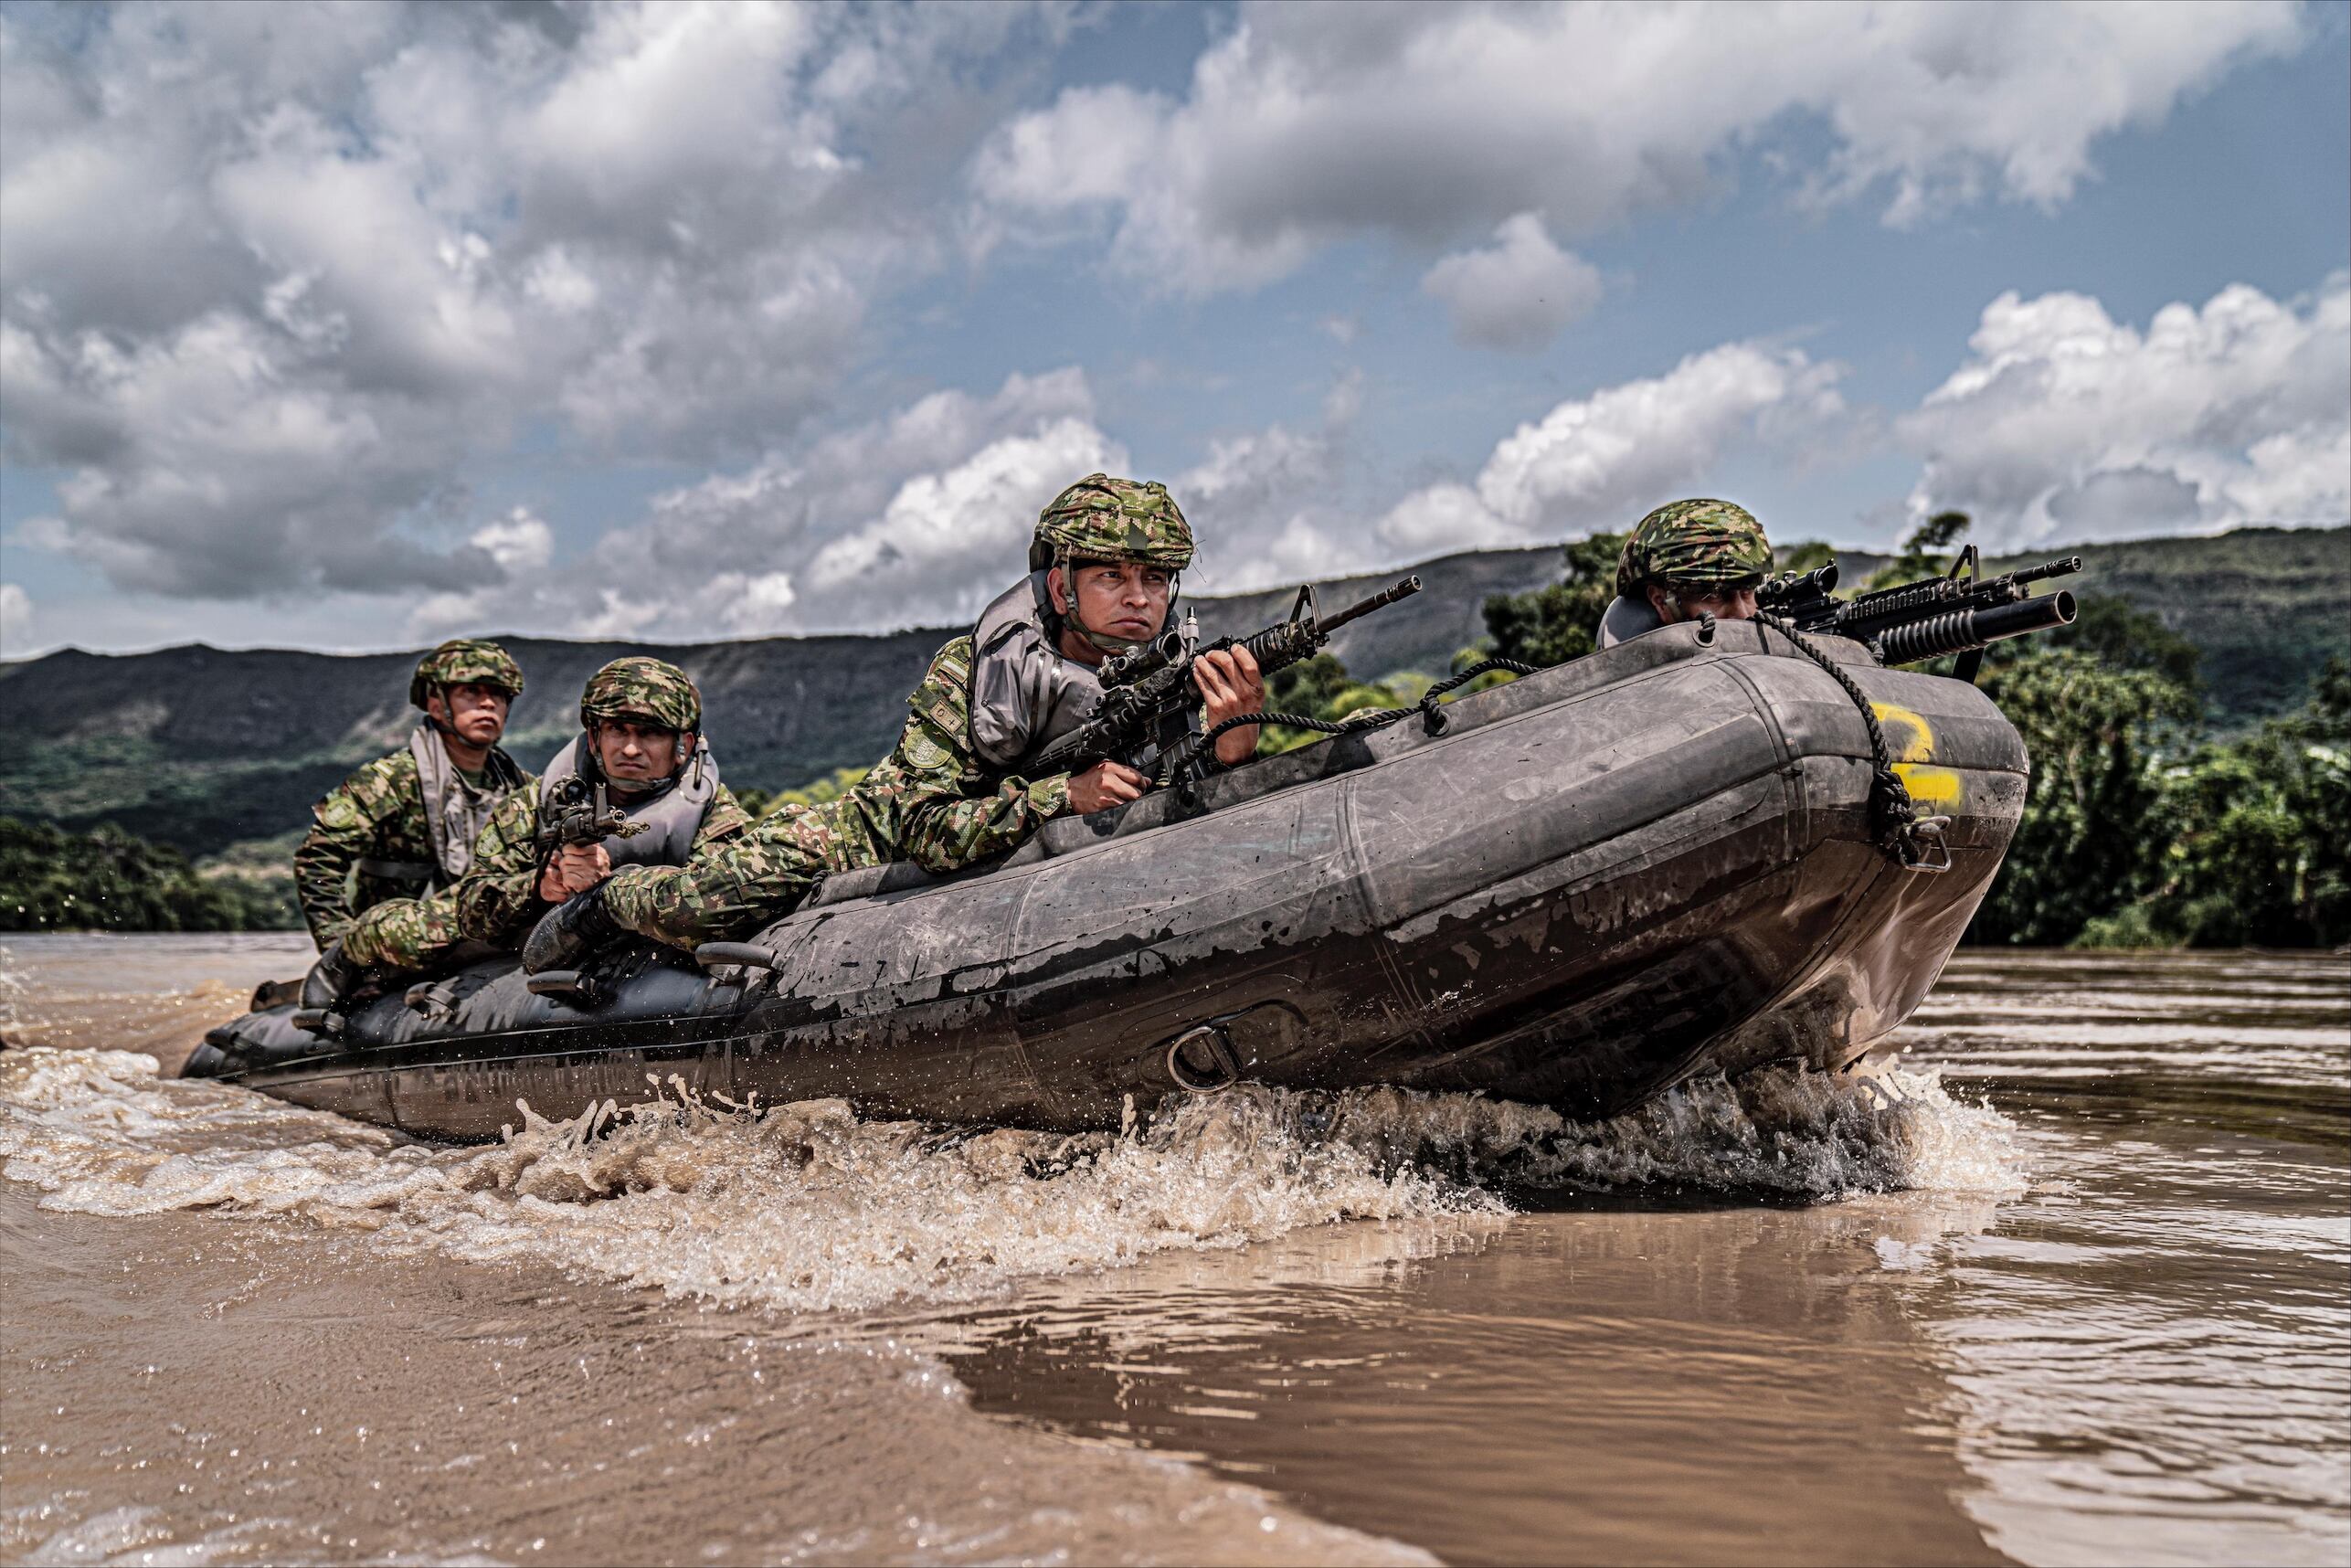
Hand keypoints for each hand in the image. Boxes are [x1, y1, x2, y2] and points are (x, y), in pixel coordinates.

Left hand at [537, 843, 610, 901]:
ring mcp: (588, 872)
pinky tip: (576, 882)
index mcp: (597, 852)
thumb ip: (588, 847)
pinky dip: (568, 882)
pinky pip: (566, 878)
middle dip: (566, 864)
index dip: (568, 852)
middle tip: (575, 869)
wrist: (608, 890)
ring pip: (565, 868)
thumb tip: (574, 840)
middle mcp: (593, 861)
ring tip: (577, 876)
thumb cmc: (601, 873)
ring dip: (567, 874)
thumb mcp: (599, 856)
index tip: (572, 856)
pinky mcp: (583, 883)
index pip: (570, 847)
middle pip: (566, 858)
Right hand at [1067, 760, 1147, 814]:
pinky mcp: (1103, 808)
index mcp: (1110, 768)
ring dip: (1129, 803)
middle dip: (1138, 794)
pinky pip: (1120, 810)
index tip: (1142, 785)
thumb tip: (1146, 780)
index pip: (1136, 777)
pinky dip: (1121, 809)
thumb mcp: (1105, 768)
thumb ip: (1124, 772)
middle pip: (1136, 792)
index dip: (1143, 783)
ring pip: (1129, 803)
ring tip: (1124, 799)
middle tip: (1135, 794)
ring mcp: (1106, 796)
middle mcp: (1108, 781)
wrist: (1072, 792)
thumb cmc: (1088, 780)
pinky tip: (1116, 805)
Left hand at [1193, 644, 1264, 764]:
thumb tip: (1234, 658)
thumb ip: (1249, 681)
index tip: (1233, 647)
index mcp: (1257, 690)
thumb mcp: (1255, 699)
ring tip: (1201, 660)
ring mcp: (1229, 700)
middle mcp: (1244, 694)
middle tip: (1211, 654)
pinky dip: (1199, 676)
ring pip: (1213, 673)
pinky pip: (1204, 685)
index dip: (1240, 652)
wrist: (1238, 741)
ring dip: (1204, 663)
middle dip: (1216, 654)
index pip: (1250, 665)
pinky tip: (1197, 672)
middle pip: (1228, 664)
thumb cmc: (1246, 717)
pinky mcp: (1215, 706)